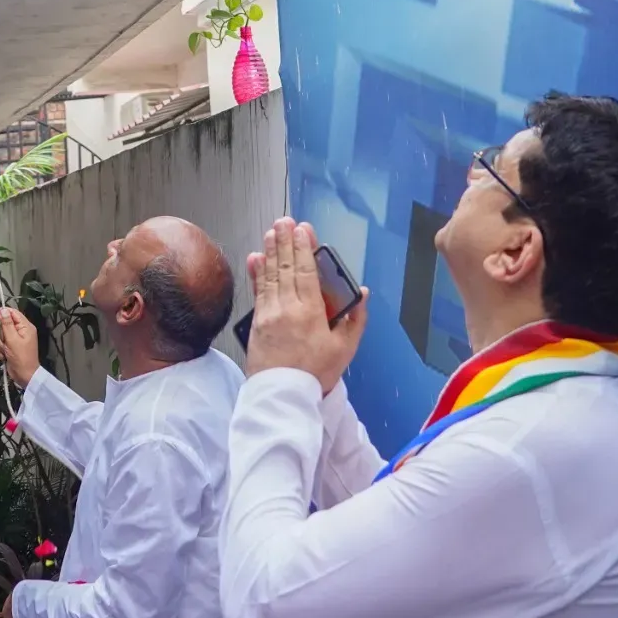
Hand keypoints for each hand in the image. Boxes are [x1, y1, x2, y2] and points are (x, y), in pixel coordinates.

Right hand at [0, 306, 39, 387]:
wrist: (24, 375)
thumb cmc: (22, 359)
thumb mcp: (13, 340)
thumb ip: (7, 324)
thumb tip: (4, 311)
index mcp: (25, 327)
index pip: (13, 313)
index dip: (3, 313)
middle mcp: (21, 332)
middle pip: (5, 325)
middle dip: (2, 334)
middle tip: (7, 342)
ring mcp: (15, 340)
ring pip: (1, 335)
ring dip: (1, 344)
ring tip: (7, 351)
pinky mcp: (11, 347)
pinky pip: (1, 344)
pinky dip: (1, 350)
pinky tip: (6, 356)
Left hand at [245, 220, 367, 391]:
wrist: (283, 396)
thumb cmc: (315, 374)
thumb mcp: (345, 349)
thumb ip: (355, 319)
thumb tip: (362, 294)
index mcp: (310, 312)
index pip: (306, 271)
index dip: (303, 247)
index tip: (302, 229)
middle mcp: (287, 308)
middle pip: (285, 267)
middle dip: (284, 242)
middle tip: (284, 221)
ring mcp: (269, 314)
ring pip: (270, 275)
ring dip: (270, 251)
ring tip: (271, 232)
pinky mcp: (257, 323)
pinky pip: (258, 291)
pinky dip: (257, 272)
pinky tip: (255, 258)